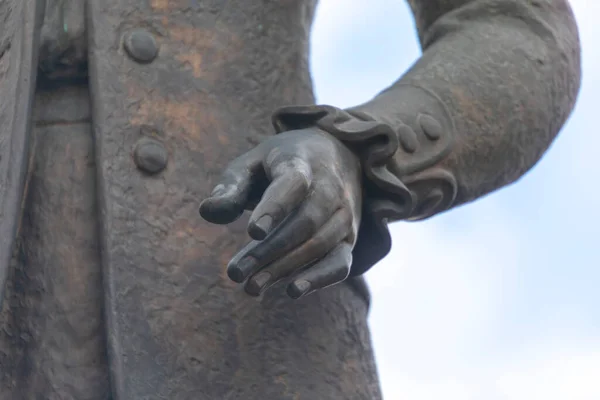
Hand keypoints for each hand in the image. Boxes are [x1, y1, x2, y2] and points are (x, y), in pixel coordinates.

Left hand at [200, 128, 361, 298]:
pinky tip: (292, 291)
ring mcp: (343, 215)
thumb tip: (207, 212)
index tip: (253, 232)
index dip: (275, 208)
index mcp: (302, 162)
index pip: (293, 184)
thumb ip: (230, 187)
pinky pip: (341, 261)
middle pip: (305, 222)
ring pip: (320, 245)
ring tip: (252, 287)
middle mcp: (331, 188)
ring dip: (285, 268)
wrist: (335, 156)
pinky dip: (320, 278)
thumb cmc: (281, 164)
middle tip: (235, 274)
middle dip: (270, 251)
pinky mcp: (349, 238)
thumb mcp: (252, 164)